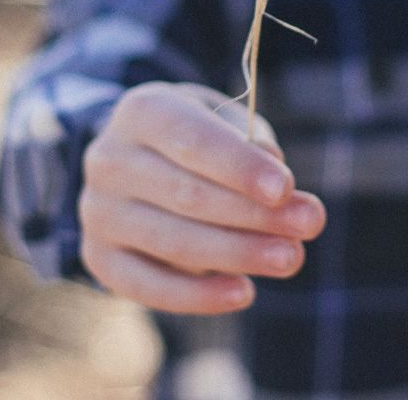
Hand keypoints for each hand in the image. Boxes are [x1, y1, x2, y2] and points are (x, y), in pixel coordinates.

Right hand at [79, 81, 326, 314]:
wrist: (135, 162)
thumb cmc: (196, 137)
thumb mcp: (223, 120)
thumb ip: (250, 142)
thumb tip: (278, 182)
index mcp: (141, 110)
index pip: (191, 139)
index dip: (239, 166)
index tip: (286, 188)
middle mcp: (109, 159)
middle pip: (187, 194)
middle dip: (254, 214)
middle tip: (309, 224)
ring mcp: (98, 211)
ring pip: (173, 242)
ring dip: (238, 254)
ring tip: (290, 259)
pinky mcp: (99, 257)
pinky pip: (148, 286)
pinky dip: (198, 295)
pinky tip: (243, 293)